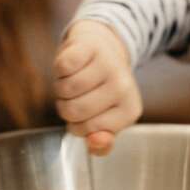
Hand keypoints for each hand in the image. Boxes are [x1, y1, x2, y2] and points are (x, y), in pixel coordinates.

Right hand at [52, 20, 140, 153]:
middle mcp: (123, 87)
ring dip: (61, 87)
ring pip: (65, 89)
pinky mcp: (91, 46)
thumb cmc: (100, 90)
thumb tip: (94, 142)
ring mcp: (108, 64)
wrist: (102, 48)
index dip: (76, 124)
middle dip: (65, 106)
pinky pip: (62, 67)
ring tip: (73, 80)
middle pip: (73, 110)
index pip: (86, 130)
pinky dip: (59, 69)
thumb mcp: (105, 120)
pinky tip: (72, 66)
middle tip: (77, 95)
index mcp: (130, 111)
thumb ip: (101, 143)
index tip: (87, 112)